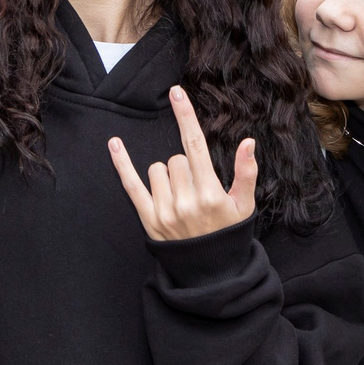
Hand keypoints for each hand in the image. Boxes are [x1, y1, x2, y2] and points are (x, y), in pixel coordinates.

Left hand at [108, 86, 257, 240]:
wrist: (210, 272)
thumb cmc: (228, 233)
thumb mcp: (245, 205)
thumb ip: (246, 172)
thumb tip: (248, 142)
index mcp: (210, 193)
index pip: (194, 145)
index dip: (185, 116)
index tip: (176, 92)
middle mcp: (185, 200)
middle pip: (176, 158)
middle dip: (186, 167)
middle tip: (197, 189)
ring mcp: (164, 210)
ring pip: (157, 169)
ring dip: (168, 176)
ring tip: (181, 197)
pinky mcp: (148, 219)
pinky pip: (131, 185)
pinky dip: (122, 164)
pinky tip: (114, 145)